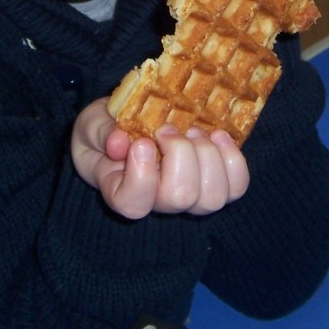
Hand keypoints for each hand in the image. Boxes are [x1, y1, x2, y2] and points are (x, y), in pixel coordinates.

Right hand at [72, 100, 249, 220]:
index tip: (142, 142)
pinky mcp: (216, 185)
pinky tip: (217, 135)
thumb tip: (119, 143)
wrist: (135, 126)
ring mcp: (190, 197)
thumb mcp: (92, 124)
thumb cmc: (108, 130)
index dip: (141, 176)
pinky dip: (232, 159)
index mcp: (122, 191)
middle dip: (180, 154)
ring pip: (212, 197)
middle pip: (179, 197)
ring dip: (206, 155)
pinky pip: (236, 187)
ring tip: (193, 131)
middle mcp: (158, 202)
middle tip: (168, 129)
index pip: (133, 204)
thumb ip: (99, 132)